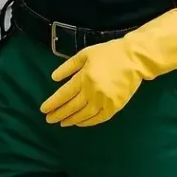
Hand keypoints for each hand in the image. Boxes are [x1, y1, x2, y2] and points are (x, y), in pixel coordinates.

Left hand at [39, 8, 176, 127]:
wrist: (134, 58)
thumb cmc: (108, 53)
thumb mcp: (85, 54)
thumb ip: (68, 67)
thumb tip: (54, 78)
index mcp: (84, 78)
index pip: (64, 94)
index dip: (53, 103)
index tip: (43, 109)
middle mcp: (93, 92)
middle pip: (72, 106)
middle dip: (58, 114)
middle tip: (48, 119)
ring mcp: (105, 101)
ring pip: (84, 115)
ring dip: (71, 120)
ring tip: (61, 123)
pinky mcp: (115, 107)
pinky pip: (99, 118)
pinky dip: (87, 122)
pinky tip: (79, 123)